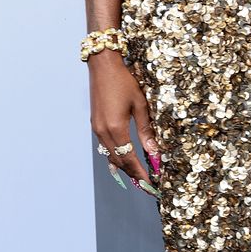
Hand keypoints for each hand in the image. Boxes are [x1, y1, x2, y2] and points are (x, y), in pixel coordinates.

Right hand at [88, 49, 162, 196]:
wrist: (103, 66)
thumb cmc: (124, 81)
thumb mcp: (140, 105)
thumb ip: (146, 130)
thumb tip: (154, 151)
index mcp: (115, 128)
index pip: (129, 159)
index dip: (140, 173)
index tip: (151, 184)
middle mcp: (103, 132)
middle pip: (118, 162)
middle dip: (133, 175)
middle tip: (147, 185)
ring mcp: (97, 129)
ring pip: (110, 156)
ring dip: (124, 168)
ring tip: (137, 177)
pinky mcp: (95, 125)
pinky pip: (105, 147)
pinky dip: (116, 157)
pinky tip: (123, 161)